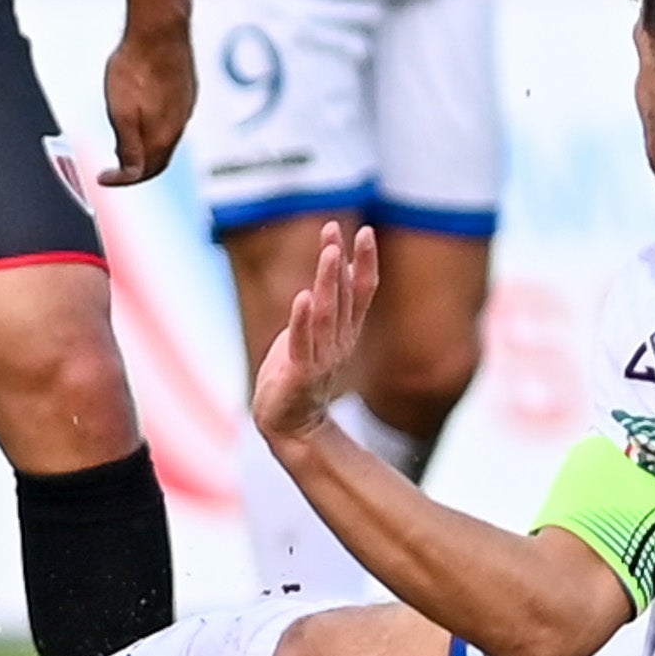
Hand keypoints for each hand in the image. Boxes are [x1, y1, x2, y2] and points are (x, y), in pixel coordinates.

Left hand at [100, 10, 193, 185]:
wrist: (160, 26)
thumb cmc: (136, 65)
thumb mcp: (121, 111)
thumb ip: (127, 145)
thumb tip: (130, 174)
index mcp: (164, 134)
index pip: (146, 171)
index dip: (123, 181)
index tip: (103, 178)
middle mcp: (180, 124)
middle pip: (158, 159)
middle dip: (136, 168)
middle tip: (113, 165)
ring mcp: (186, 105)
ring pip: (166, 138)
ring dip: (146, 147)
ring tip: (123, 141)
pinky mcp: (187, 89)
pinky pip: (172, 119)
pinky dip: (155, 128)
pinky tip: (143, 114)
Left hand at [250, 222, 377, 443]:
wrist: (289, 424)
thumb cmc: (298, 372)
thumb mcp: (315, 331)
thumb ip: (326, 301)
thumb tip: (336, 262)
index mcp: (346, 331)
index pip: (361, 291)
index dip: (365, 261)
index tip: (365, 231)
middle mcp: (340, 342)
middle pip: (343, 297)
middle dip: (339, 262)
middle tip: (336, 231)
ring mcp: (322, 359)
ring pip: (326, 315)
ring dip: (328, 282)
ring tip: (329, 253)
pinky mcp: (299, 374)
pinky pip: (303, 345)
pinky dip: (303, 321)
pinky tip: (303, 298)